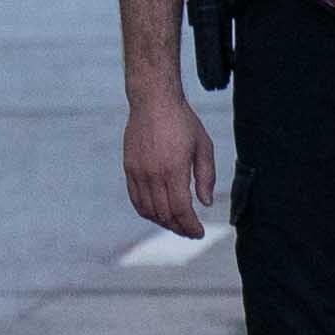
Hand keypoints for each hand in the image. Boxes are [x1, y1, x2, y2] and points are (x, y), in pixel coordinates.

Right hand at [123, 80, 215, 240]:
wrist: (153, 101)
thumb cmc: (183, 122)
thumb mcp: (203, 147)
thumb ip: (205, 177)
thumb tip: (205, 203)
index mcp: (173, 169)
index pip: (180, 209)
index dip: (190, 226)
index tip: (199, 233)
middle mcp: (152, 174)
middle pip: (163, 214)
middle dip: (179, 227)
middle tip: (191, 232)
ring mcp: (137, 172)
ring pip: (147, 210)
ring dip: (163, 222)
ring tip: (177, 224)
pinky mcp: (129, 168)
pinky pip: (136, 199)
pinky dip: (147, 211)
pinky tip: (159, 213)